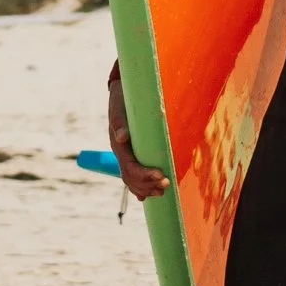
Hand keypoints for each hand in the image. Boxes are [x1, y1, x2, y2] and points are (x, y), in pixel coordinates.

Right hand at [108, 67, 168, 199]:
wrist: (121, 91)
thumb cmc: (123, 99)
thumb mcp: (120, 107)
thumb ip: (119, 122)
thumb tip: (121, 138)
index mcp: (117, 144)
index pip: (130, 166)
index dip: (145, 175)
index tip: (161, 176)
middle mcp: (120, 152)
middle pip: (130, 176)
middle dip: (148, 184)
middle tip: (167, 185)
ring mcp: (124, 153)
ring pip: (131, 178)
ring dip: (146, 187)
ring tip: (162, 192)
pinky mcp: (131, 152)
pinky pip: (132, 174)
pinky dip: (139, 186)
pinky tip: (147, 194)